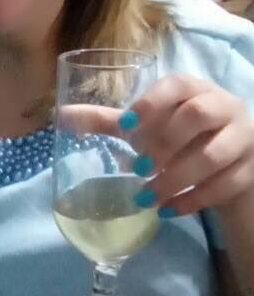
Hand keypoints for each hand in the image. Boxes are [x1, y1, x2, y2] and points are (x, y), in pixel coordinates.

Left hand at [121, 74, 253, 216]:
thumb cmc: (176, 133)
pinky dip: (194, 200)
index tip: (125, 128)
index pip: (176, 84)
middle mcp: (222, 105)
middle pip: (199, 115)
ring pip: (216, 154)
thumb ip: (107, 121)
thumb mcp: (144, 126)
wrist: (226, 158)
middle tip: (138, 168)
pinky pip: (226, 184)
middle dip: (165, 143)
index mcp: (192, 88)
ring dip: (177, 178)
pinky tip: (168, 211)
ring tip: (147, 197)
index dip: (151, 103)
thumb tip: (60, 116)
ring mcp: (242, 136)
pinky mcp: (249, 168)